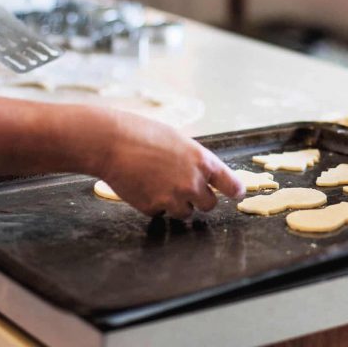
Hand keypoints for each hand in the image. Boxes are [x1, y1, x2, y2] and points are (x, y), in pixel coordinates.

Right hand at [99, 111, 244, 217]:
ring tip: (159, 184)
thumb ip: (193, 159)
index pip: (231, 184)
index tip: (236, 193)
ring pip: (185, 213)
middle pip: (209, 205)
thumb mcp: (178, 140)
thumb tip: (201, 173)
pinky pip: (160, 212)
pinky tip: (142, 186)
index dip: (235, 190)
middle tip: (185, 188)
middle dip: (199, 199)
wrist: (111, 142)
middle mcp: (193, 183)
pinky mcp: (153, 208)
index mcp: (203, 161)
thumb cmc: (142, 133)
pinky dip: (154, 204)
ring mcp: (173, 198)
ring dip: (177, 204)